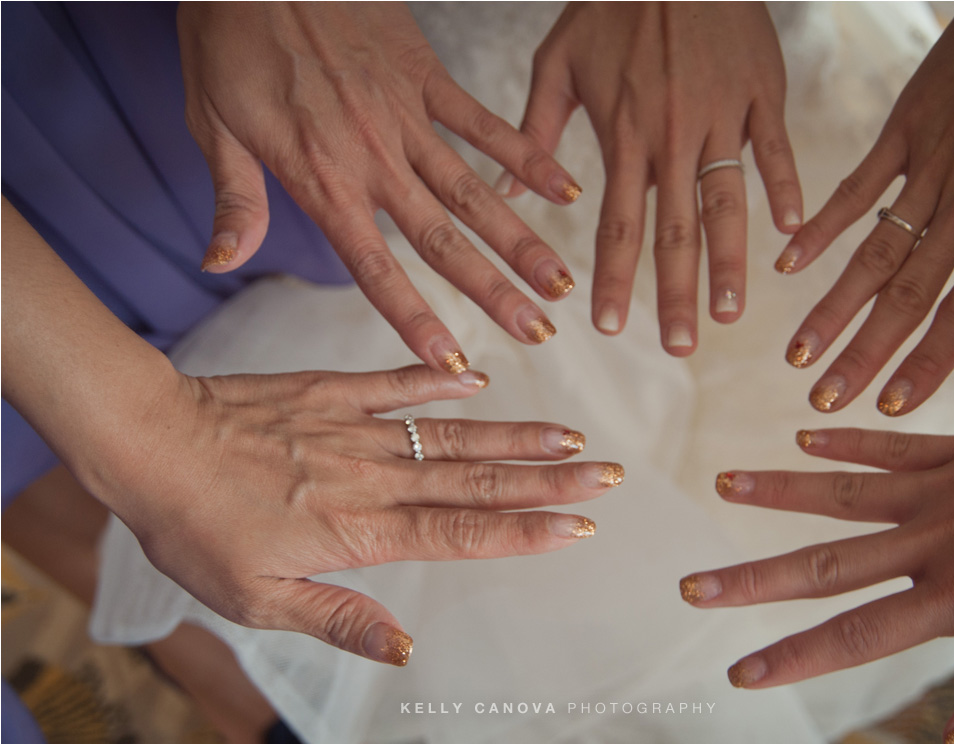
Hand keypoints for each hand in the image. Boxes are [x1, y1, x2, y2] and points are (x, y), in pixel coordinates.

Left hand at [92, 365, 621, 664]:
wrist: (148, 441)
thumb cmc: (194, 528)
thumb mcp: (255, 600)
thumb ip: (338, 618)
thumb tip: (405, 646)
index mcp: (356, 531)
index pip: (460, 532)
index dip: (525, 531)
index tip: (580, 527)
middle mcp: (369, 476)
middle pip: (474, 480)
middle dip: (546, 481)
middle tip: (604, 473)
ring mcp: (353, 428)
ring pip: (450, 432)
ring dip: (513, 435)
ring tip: (567, 435)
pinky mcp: (331, 391)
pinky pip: (395, 382)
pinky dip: (439, 379)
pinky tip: (480, 377)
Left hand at [178, 2, 583, 372]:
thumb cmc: (230, 37)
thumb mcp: (212, 124)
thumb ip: (234, 200)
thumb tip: (219, 263)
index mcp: (321, 178)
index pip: (376, 267)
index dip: (416, 319)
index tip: (454, 362)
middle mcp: (374, 157)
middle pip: (443, 239)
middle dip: (494, 292)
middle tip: (538, 333)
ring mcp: (406, 116)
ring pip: (474, 190)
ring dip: (521, 240)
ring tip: (560, 282)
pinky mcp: (426, 76)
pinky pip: (484, 121)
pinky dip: (525, 154)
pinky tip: (565, 188)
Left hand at [510, 2, 801, 352]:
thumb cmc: (610, 4)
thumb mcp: (556, 61)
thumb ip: (533, 131)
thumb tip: (500, 187)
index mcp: (622, 135)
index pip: (617, 225)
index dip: (615, 280)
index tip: (612, 327)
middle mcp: (671, 137)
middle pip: (676, 231)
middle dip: (675, 295)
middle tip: (680, 346)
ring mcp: (721, 117)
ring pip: (728, 203)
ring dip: (731, 263)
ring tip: (732, 312)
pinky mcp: (762, 94)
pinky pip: (777, 150)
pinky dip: (787, 190)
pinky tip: (793, 235)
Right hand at [681, 402, 953, 742]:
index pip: (859, 634)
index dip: (793, 656)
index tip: (739, 670)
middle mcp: (939, 539)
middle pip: (826, 564)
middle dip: (754, 580)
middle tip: (692, 586)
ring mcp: (947, 487)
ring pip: (842, 492)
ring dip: (779, 490)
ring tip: (723, 484)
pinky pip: (892, 443)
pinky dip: (845, 438)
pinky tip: (804, 433)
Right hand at [778, 3, 953, 414]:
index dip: (927, 363)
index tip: (892, 406)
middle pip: (907, 296)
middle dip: (861, 355)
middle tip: (822, 400)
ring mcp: (935, 165)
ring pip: (873, 252)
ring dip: (831, 308)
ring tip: (796, 354)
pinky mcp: (908, 126)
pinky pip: (857, 187)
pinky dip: (820, 227)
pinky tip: (788, 264)